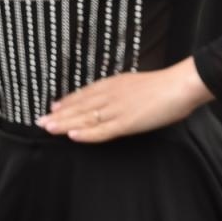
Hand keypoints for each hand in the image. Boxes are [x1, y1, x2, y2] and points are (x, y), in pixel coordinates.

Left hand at [36, 58, 212, 141]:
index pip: (86, 93)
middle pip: (80, 106)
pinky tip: (73, 136)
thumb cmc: (166, 85)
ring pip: (86, 118)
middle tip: (40, 120)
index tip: (53, 106)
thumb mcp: (139, 84)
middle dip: (60, 114)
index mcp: (116, 84)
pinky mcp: (127, 122)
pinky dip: (87, 133)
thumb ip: (126, 91)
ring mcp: (118, 109)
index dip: (68, 101)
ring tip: (48, 128)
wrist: (181, 85)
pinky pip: (102, 130)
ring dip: (66, 123)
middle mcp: (112, 95)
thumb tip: (119, 98)